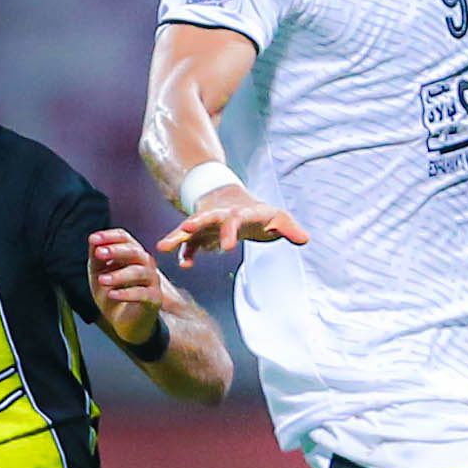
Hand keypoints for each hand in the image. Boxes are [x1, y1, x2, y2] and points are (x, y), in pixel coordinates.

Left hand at [86, 228, 169, 345]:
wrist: (125, 322)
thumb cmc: (114, 295)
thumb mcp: (99, 274)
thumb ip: (97, 258)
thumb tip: (93, 241)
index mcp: (132, 254)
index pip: (125, 238)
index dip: (110, 237)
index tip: (93, 239)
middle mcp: (145, 264)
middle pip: (135, 251)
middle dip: (116, 251)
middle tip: (99, 254)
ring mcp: (152, 281)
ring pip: (140, 272)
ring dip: (119, 275)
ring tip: (102, 280)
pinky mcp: (154, 299)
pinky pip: (143, 293)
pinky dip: (126, 293)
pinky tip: (112, 294)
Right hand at [155, 179, 305, 267]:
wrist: (236, 202)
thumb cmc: (260, 214)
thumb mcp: (277, 218)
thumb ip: (289, 228)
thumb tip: (305, 239)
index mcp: (240, 213)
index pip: (235, 220)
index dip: (230, 231)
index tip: (227, 247)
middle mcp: (220, 216)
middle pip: (207, 218)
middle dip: (196, 224)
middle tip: (185, 229)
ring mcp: (208, 224)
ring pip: (191, 229)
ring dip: (178, 237)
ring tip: (162, 247)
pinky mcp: (201, 235)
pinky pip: (190, 244)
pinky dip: (186, 253)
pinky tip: (184, 265)